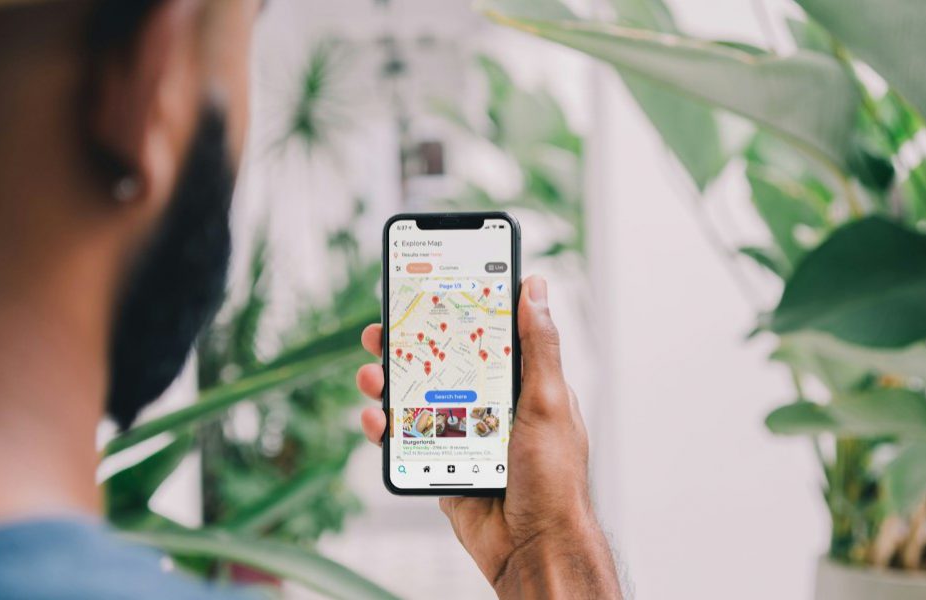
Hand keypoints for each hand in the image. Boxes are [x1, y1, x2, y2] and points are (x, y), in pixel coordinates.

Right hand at [356, 275, 621, 597]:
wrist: (534, 549)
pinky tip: (374, 421)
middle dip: (407, 347)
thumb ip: (539, 347)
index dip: (453, 313)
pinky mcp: (441, 465)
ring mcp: (463, 436)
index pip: (483, 337)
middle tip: (379, 333)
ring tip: (370, 376)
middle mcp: (489, 406)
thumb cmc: (555, 479)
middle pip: (439, 365)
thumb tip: (538, 289)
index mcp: (519, 386)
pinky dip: (385, 429)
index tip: (425, 291)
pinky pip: (406, 442)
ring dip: (387, 385)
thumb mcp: (550, 402)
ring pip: (416, 401)